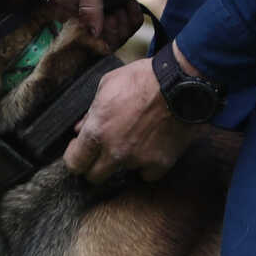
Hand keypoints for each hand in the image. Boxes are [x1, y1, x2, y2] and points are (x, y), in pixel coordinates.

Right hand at [56, 0, 145, 50]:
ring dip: (126, 23)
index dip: (101, 35)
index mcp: (70, 4)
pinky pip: (125, 22)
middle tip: (123, 9)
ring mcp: (101, 6)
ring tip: (129, 5)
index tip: (113, 18)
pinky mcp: (116, 1)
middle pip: (101, 37)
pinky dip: (133, 17)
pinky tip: (133, 3)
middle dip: (117, 28)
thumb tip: (92, 35)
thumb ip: (90, 8)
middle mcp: (83, 8)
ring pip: (116, 32)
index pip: (83, 36)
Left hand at [64, 54, 202, 186]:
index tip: (79, 151)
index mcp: (97, 131)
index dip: (75, 159)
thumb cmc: (142, 78)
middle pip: (95, 177)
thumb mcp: (107, 85)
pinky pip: (147, 174)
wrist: (180, 83)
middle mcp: (114, 151)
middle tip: (102, 153)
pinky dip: (147, 166)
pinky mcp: (160, 163)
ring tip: (132, 143)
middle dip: (95, 166)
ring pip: (122, 173)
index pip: (74, 163)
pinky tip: (149, 151)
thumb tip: (80, 128)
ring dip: (123, 162)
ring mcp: (138, 160)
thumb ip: (91, 111)